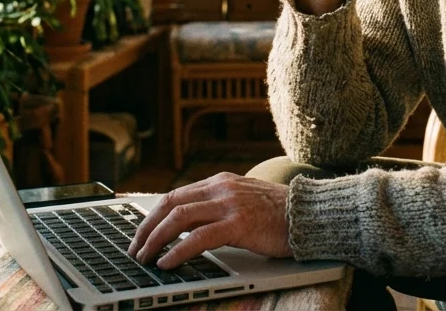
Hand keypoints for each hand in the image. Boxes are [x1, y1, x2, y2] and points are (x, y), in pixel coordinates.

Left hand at [127, 172, 292, 268]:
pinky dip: (178, 250)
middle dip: (146, 227)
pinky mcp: (239, 224)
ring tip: (145, 257)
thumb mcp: (244, 201)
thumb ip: (219, 206)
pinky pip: (199, 237)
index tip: (140, 233)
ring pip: (179, 218)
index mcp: (220, 182)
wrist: (310, 214)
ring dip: (156, 239)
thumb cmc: (280, 214)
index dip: (152, 215)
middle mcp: (221, 188)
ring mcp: (230, 204)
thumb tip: (190, 225)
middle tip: (135, 248)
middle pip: (170, 204)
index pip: (175, 195)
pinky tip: (168, 262)